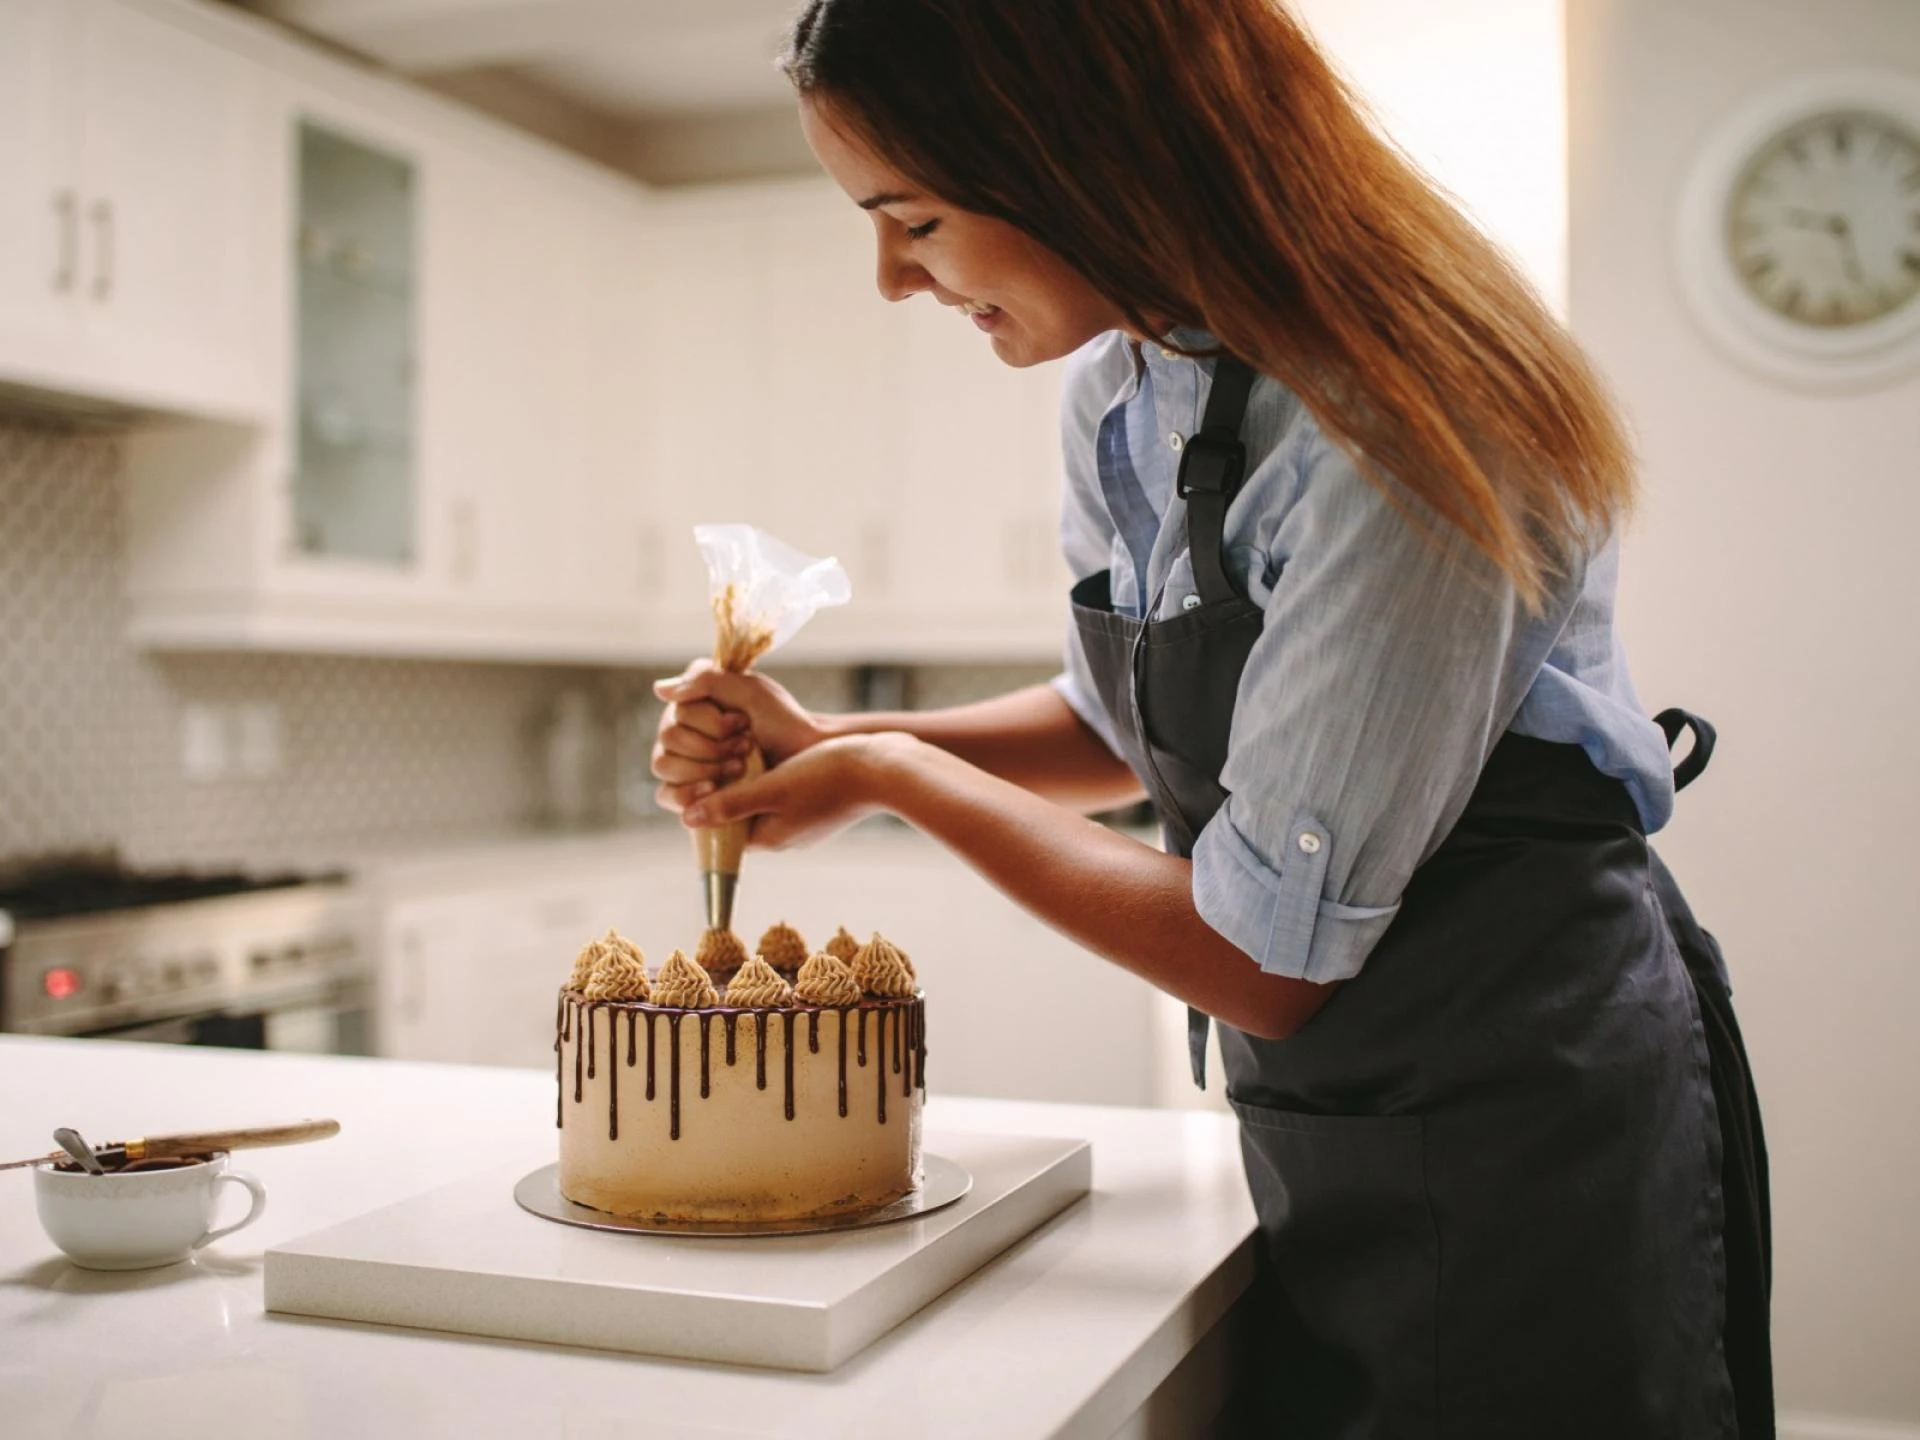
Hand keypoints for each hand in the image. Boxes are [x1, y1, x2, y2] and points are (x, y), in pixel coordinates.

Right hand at [649, 662, 833, 815]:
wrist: (804, 759)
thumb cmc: (781, 721)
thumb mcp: (750, 691)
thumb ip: (706, 681)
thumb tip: (659, 689)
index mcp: (694, 701)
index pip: (678, 712)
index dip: (711, 723)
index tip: (744, 723)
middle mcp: (683, 728)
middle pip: (669, 739)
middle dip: (712, 747)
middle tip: (746, 747)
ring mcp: (683, 760)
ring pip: (663, 765)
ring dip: (704, 768)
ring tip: (738, 768)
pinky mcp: (690, 790)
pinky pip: (665, 795)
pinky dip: (686, 793)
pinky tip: (713, 790)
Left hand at [681, 733, 908, 850]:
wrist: (883, 767)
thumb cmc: (827, 777)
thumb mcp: (771, 788)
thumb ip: (730, 804)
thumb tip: (688, 818)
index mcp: (770, 837)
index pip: (724, 831)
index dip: (707, 804)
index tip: (702, 774)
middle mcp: (785, 835)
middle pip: (741, 815)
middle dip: (728, 788)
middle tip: (723, 755)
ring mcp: (803, 820)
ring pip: (761, 801)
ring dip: (750, 778)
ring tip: (746, 749)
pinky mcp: (817, 804)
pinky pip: (783, 793)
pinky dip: (772, 775)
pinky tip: (774, 751)